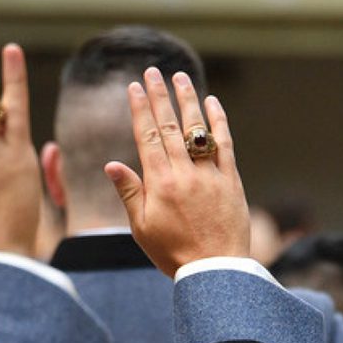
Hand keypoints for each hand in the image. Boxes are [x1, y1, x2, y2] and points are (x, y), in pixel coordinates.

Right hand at [105, 68, 249, 276]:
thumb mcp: (141, 227)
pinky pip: (225, 144)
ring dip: (187, 100)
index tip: (135, 86)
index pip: (146, 136)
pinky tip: (212, 103)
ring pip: (197, 129)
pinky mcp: (231, 180)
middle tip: (152, 71)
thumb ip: (128, 192)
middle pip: (169, 125)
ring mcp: (210, 174)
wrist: (215, 271)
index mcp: (159, 183)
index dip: (140, 108)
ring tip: (180, 77)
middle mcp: (184, 172)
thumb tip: (111, 163)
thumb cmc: (173, 253)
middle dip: (160, 95)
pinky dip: (219, 121)